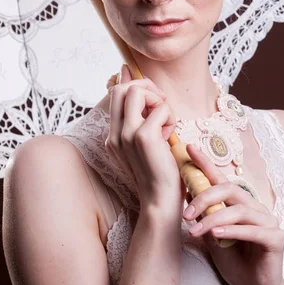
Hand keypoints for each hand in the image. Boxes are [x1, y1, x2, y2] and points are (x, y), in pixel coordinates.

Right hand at [105, 64, 182, 212]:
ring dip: (157, 100)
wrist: (160, 200)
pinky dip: (170, 116)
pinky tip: (169, 136)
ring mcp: (126, 134)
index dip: (136, 84)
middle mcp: (115, 134)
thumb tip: (146, 98)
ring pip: (136, 91)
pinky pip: (160, 108)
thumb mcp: (147, 143)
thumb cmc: (160, 172)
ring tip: (165, 121)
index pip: (116, 92)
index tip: (155, 97)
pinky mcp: (143, 137)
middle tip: (162, 104)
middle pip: (122, 87)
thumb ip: (143, 120)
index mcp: (114, 135)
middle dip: (147, 86)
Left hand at [183, 145, 283, 284]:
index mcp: (240, 205)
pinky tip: (217, 235)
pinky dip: (233, 231)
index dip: (206, 163)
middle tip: (187, 213)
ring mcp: (268, 222)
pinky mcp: (275, 238)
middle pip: (230, 189)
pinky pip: (253, 230)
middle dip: (205, 197)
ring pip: (239, 210)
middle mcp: (256, 208)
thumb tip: (187, 197)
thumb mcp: (213, 237)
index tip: (189, 148)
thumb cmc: (235, 262)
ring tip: (196, 230)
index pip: (222, 179)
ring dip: (214, 218)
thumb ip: (205, 218)